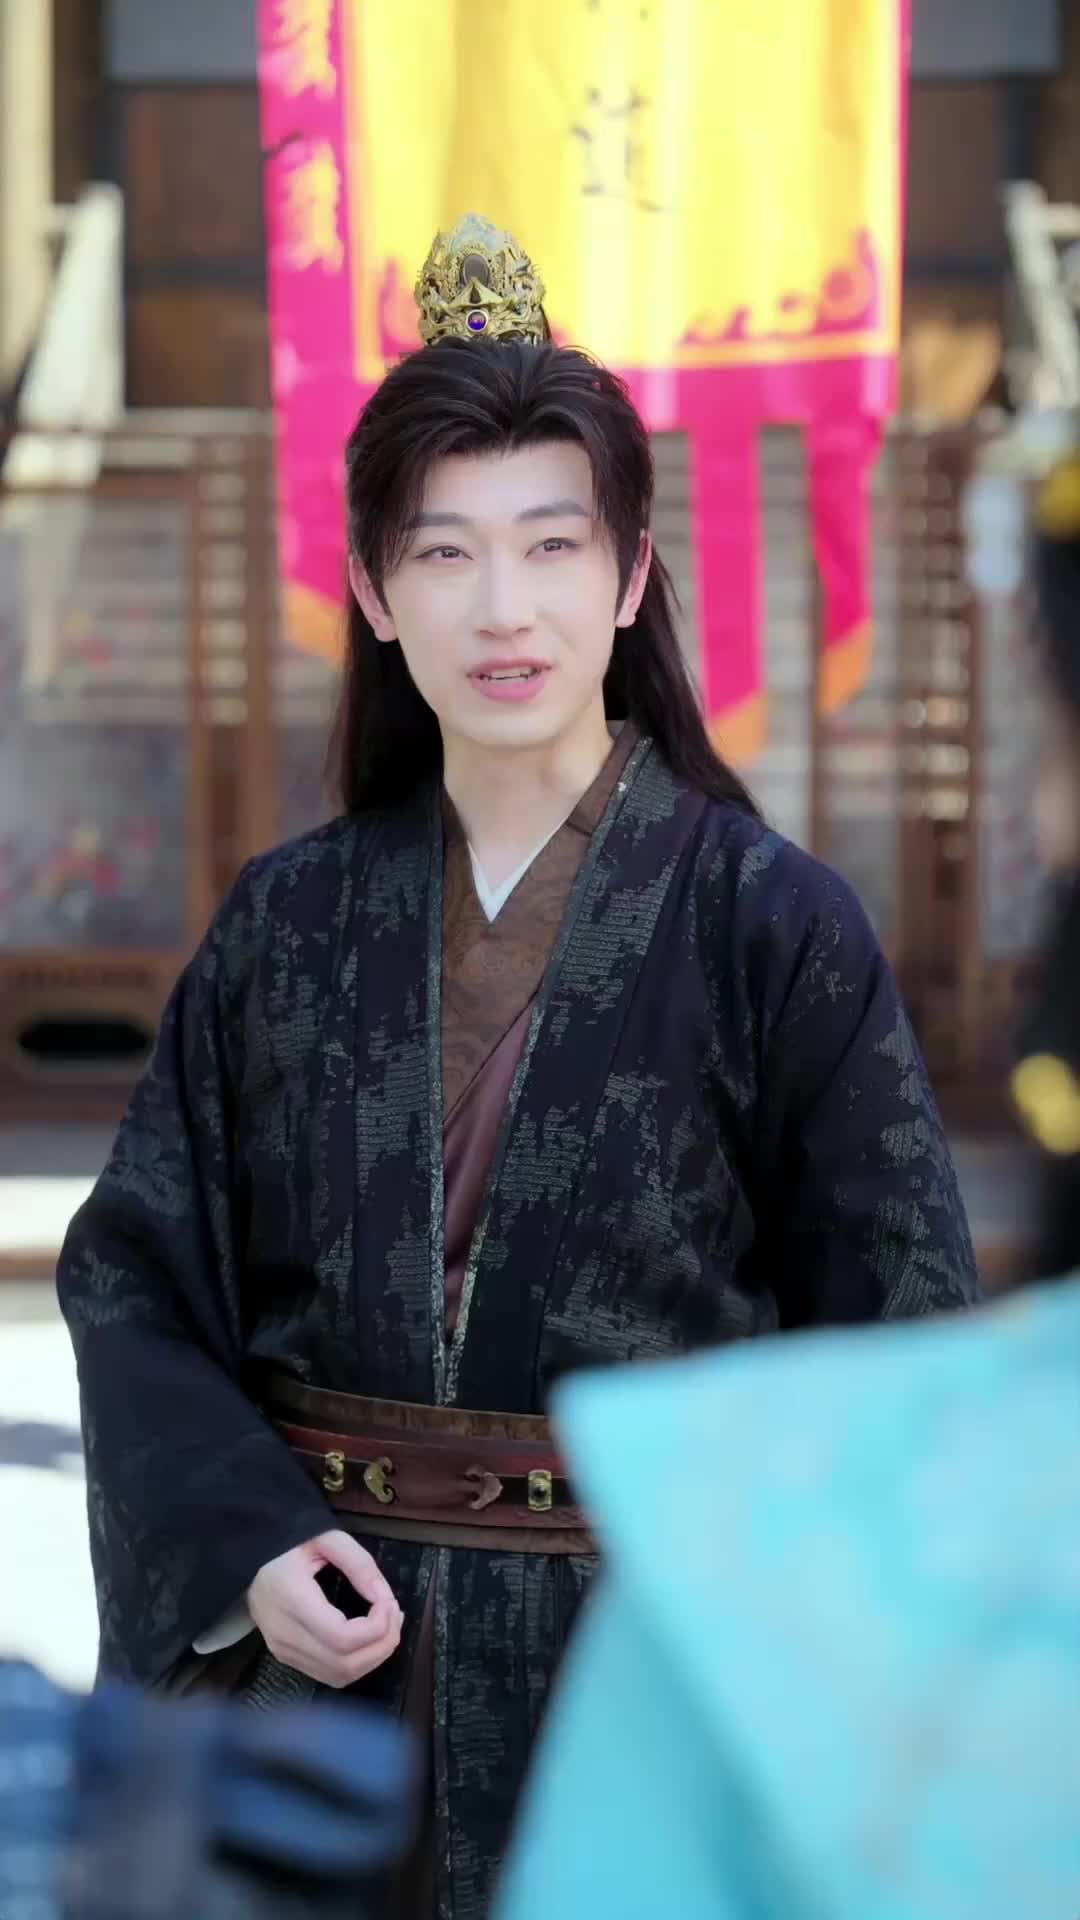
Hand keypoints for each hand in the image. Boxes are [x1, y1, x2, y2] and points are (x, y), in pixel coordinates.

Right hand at [248, 1530, 402, 1688]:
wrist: (248, 1558)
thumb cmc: (288, 1544)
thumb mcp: (325, 1537)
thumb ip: (359, 1563)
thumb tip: (384, 1597)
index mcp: (291, 1600)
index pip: (341, 1638)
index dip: (376, 1627)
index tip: (389, 1602)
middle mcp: (284, 1635)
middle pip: (344, 1663)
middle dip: (382, 1644)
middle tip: (395, 1614)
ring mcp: (283, 1651)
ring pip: (339, 1676)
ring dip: (373, 1657)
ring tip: (386, 1626)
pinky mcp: (286, 1658)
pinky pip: (329, 1675)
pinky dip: (356, 1663)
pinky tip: (367, 1639)